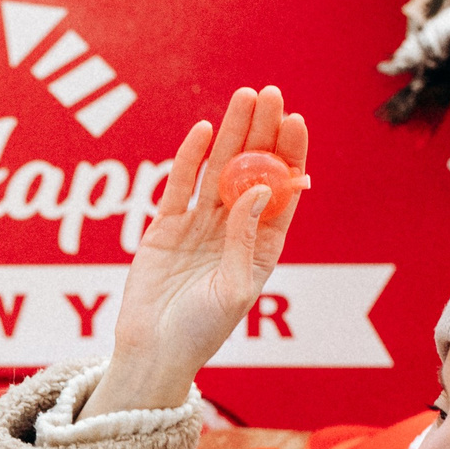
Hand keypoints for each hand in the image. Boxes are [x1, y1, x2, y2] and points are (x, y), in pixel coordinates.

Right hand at [84, 86, 309, 417]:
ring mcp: (199, 225)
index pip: (282, 189)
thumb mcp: (235, 288)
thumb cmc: (201, 331)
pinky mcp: (165, 227)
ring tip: (244, 97)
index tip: (295, 121)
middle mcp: (233, 229)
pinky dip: (190, 158)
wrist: (153, 354)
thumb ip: (245, 237)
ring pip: (218, 169)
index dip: (289, 155)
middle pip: (252, 169)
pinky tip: (204, 130)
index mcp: (261, 246)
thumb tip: (260, 187)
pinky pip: (180, 186)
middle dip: (262, 131)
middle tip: (271, 94)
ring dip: (231, 133)